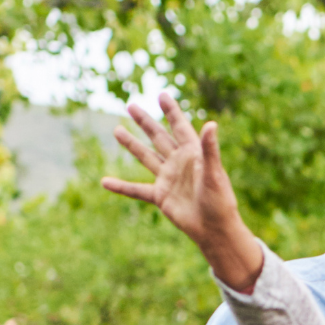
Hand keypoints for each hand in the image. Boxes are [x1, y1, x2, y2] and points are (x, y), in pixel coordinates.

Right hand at [101, 95, 264, 290]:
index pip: (180, 127)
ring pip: (146, 157)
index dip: (171, 111)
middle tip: (131, 105)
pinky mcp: (161, 196)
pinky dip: (121, 187)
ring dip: (131, 144)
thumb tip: (211, 124)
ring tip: (116, 130)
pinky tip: (105, 182)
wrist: (215, 229)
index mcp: (193, 153)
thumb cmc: (220, 201)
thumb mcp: (214, 173)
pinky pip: (137, 190)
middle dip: (145, 121)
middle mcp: (179, 163)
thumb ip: (210, 149)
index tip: (162, 94)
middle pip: (158, 137)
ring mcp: (168, 179)